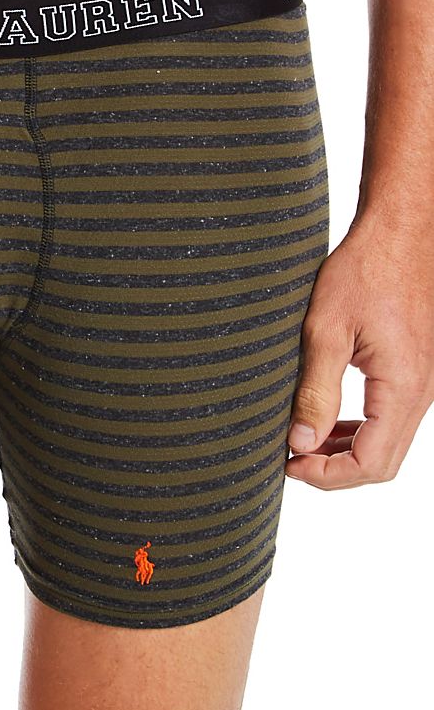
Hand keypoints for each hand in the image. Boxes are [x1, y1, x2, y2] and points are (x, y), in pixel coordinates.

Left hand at [285, 219, 433, 488]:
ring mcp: (421, 384)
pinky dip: (358, 429)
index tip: (289, 464)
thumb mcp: (326, 330)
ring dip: (345, 452)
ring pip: (387, 443)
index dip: (327, 476)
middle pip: (382, 463)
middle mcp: (420, 393)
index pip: (370, 463)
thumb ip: (316, 391)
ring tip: (302, 443)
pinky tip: (326, 421)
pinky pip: (390, 418)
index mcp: (402, 388)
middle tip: (291, 459)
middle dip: (334, 471)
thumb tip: (302, 443)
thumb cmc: (364, 271)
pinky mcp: (414, 372)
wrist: (401, 233)